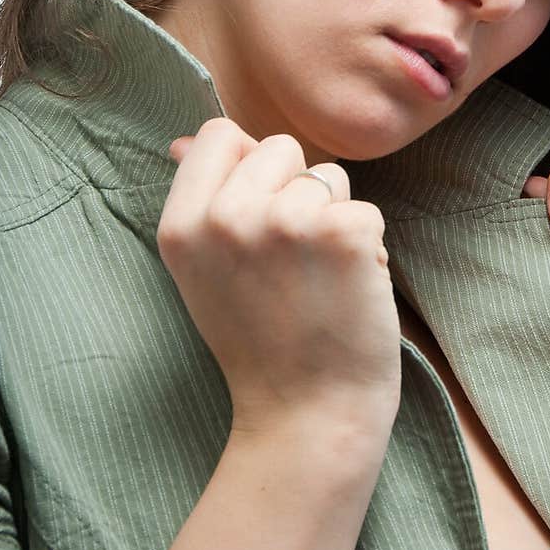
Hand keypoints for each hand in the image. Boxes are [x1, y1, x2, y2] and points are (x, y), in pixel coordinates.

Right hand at [158, 121, 401, 450]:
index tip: (260, 214)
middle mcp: (226, 217)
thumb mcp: (204, 272)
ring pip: (329, 176)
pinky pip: (366, 209)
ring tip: (319, 278)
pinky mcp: (343, 233)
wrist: (307, 415)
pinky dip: (367, 248)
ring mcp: (286, 222)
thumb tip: (186, 140)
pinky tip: (348, 291)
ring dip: (334, 218)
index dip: (249, 165)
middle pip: (279, 148)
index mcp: (182, 225)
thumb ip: (200, 199)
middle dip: (297, 192)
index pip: (219, 134)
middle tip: (292, 262)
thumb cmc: (262, 344)